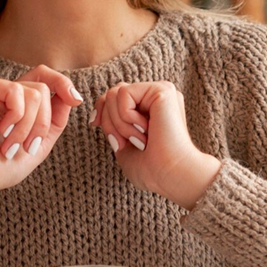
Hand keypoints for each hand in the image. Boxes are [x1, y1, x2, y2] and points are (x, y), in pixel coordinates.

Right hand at [0, 66, 81, 212]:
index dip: (63, 84)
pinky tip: (0, 131)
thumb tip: (71, 95)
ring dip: (30, 127)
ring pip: (36, 93)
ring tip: (11, 146)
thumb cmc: (1, 168)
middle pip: (44, 82)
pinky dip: (17, 118)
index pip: (44, 78)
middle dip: (46, 119)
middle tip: (31, 145)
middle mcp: (3, 91)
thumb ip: (56, 120)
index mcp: (16, 103)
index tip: (77, 100)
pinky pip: (17, 92)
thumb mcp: (39, 144)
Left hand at [91, 82, 220, 210]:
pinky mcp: (162, 90)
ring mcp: (160, 91)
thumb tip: (100, 106)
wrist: (171, 176)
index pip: (114, 95)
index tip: (95, 124)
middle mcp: (155, 96)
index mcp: (149, 108)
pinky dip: (127, 117)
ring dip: (119, 124)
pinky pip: (124, 94)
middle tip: (127, 143)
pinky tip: (146, 130)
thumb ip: (112, 120)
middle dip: (109, 122)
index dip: (100, 108)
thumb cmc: (151, 169)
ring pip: (114, 93)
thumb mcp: (122, 141)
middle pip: (111, 93)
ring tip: (140, 140)